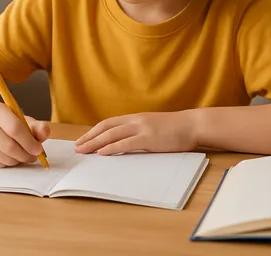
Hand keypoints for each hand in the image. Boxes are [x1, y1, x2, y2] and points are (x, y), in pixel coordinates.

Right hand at [0, 102, 49, 167]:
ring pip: (2, 157)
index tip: (38, 149)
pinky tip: (11, 157)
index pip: (14, 128)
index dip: (28, 142)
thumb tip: (45, 132)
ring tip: (23, 156)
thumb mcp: (24, 120)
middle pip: (8, 145)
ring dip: (17, 161)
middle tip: (33, 157)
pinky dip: (7, 164)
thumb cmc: (9, 122)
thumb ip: (37, 127)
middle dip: (25, 155)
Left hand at [74, 111, 197, 155]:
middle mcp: (135, 120)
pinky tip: (103, 153)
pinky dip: (113, 147)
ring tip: (84, 150)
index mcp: (135, 118)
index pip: (108, 123)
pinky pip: (126, 143)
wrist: (193, 125)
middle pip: (106, 128)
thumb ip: (138, 131)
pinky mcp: (149, 138)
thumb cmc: (176, 128)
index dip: (93, 131)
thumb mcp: (153, 126)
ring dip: (96, 143)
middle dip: (89, 138)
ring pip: (112, 134)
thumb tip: (124, 142)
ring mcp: (142, 128)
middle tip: (77, 147)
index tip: (83, 140)